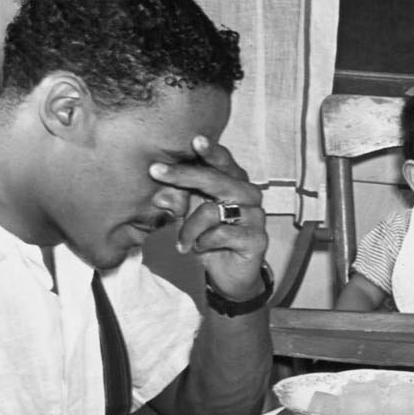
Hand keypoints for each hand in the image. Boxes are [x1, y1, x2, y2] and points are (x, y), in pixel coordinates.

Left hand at [149, 134, 267, 299]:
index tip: (193, 140)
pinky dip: (203, 242)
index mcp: (233, 182)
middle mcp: (248, 194)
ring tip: (181, 242)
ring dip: (189, 227)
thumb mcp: (187, 215)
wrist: (228, 274)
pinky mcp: (257, 239)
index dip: (210, 151)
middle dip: (184, 175)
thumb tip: (158, 195)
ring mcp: (255, 216)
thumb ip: (177, 200)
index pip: (223, 161)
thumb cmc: (207, 236)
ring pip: (214, 210)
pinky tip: (199, 249)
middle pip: (218, 179)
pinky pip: (223, 234)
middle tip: (156, 171)